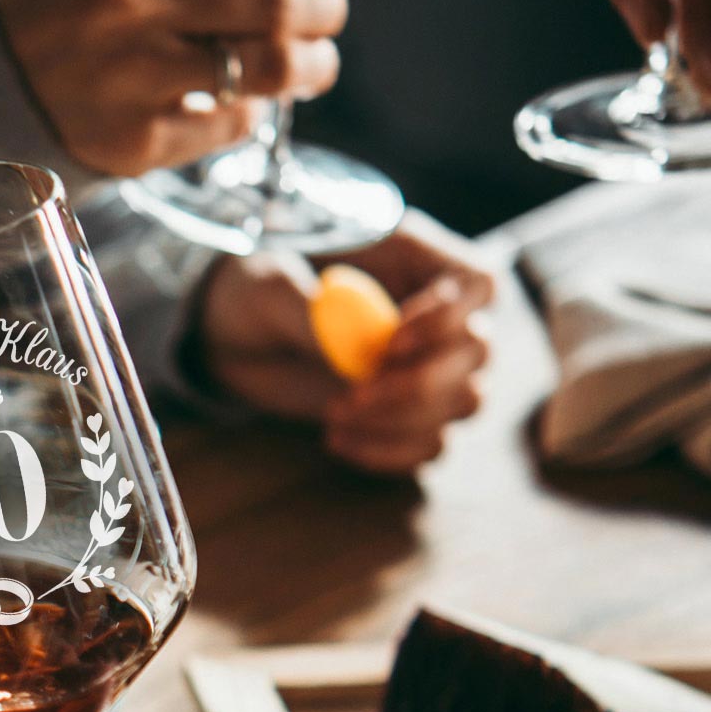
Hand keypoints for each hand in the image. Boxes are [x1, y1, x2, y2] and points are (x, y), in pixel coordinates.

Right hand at [0, 0, 404, 178]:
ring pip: (263, 72)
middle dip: (326, 9)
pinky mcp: (130, 140)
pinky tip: (243, 100)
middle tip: (328, 14)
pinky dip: (251, 112)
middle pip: (276, 1)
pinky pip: (226, 125)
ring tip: (311, 64)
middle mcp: (130, 0)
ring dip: (309, 68)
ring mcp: (129, 76)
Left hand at [195, 211, 494, 474]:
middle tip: (349, 395)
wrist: (233, 336)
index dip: (448, 319)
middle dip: (416, 383)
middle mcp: (437, 314)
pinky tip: (337, 440)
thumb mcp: (267, 287)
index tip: (390, 343)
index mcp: (417, 260)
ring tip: (334, 415)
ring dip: (403, 421)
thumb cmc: (256, 290)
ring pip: (465, 403)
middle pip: (479, 352)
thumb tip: (350, 347)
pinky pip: (432, 444)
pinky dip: (390, 452)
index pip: (479, 284)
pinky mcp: (405, 413)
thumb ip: (307, 309)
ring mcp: (427, 366)